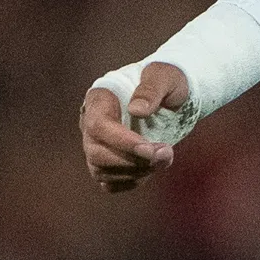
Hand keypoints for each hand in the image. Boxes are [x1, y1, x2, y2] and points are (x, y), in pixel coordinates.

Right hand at [80, 62, 185, 192]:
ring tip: (165, 158)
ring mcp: (96, 145)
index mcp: (100, 99)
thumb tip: (137, 110)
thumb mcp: (164, 77)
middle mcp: (90, 124)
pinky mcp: (107, 163)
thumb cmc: (164, 81)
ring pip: (101, 170)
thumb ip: (151, 89)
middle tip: (166, 154)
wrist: (168, 94)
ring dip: (136, 172)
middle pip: (96, 153)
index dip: (122, 141)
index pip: (98, 126)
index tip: (150, 149)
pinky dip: (131, 182)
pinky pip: (109, 183)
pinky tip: (153, 168)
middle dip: (133, 160)